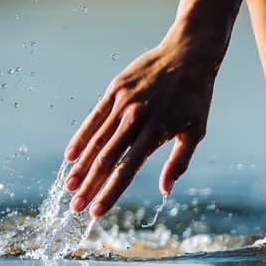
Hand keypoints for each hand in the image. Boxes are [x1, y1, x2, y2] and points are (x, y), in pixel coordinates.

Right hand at [64, 37, 219, 215]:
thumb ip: (179, 162)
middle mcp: (136, 118)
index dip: (110, 192)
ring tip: (70, 188)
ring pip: (97, 141)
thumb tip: (165, 191)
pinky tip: (71, 157)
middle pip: (107, 159)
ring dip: (81, 167)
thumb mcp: (195, 131)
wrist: (188, 53)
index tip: (97, 212)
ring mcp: (123, 102)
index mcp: (157, 131)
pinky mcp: (115, 89)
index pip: (128, 169)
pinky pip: (93, 118)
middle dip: (90, 186)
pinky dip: (81, 138)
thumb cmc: (195, 98)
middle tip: (76, 208)